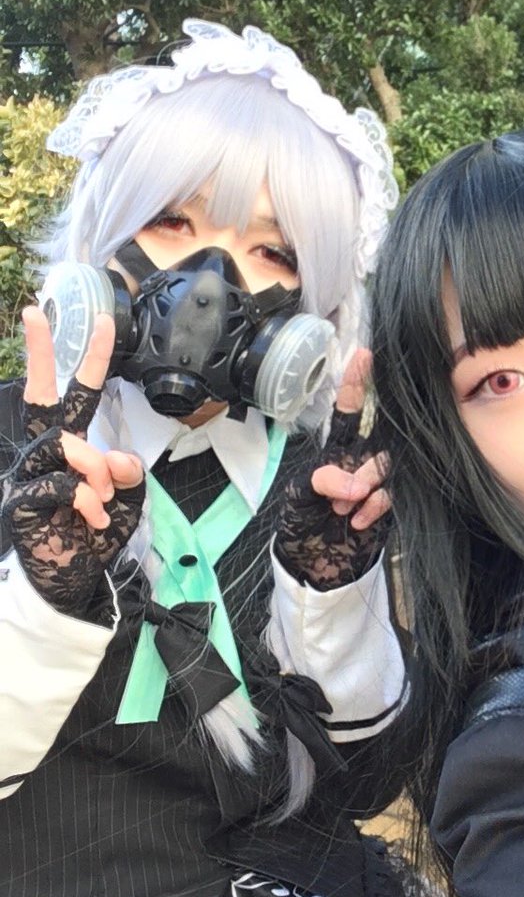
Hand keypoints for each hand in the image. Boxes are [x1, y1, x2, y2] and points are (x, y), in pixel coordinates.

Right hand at [1, 306, 144, 615]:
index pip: (78, 396)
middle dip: (39, 353)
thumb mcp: (128, 500)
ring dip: (95, 471)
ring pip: (65, 444)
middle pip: (41, 397)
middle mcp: (46, 453)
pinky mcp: (22, 501)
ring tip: (102, 500)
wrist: (75, 582)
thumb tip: (119, 455)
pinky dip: (86, 501)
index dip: (89, 360)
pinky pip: (60, 484)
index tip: (102, 320)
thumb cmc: (95, 535)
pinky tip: (89, 518)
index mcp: (72, 447)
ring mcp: (30, 475)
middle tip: (35, 314)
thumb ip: (128, 472)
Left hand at [274, 349, 390, 589]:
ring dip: (370, 488)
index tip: (364, 354)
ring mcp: (378, 482)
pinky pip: (394, 495)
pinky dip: (376, 507)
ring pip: (390, 467)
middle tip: (350, 490)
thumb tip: (357, 482)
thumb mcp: (298, 497)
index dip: (357, 382)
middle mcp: (362, 459)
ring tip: (345, 509)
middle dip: (370, 462)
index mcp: (337, 449)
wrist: (315, 566)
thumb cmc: (300, 523)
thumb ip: (322, 480)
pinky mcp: (391, 505)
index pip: (350, 409)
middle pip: (381, 439)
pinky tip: (357, 520)